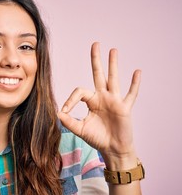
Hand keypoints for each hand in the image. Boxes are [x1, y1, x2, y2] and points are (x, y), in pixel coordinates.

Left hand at [58, 42, 140, 169]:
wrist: (112, 149)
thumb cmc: (97, 138)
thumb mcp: (80, 129)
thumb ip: (69, 121)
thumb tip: (57, 113)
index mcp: (91, 101)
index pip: (80, 92)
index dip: (70, 99)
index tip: (65, 111)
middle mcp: (103, 97)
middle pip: (98, 75)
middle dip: (96, 60)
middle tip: (95, 44)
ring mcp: (115, 101)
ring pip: (113, 79)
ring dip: (113, 65)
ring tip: (113, 50)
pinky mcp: (124, 108)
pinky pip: (131, 94)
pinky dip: (134, 84)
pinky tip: (137, 72)